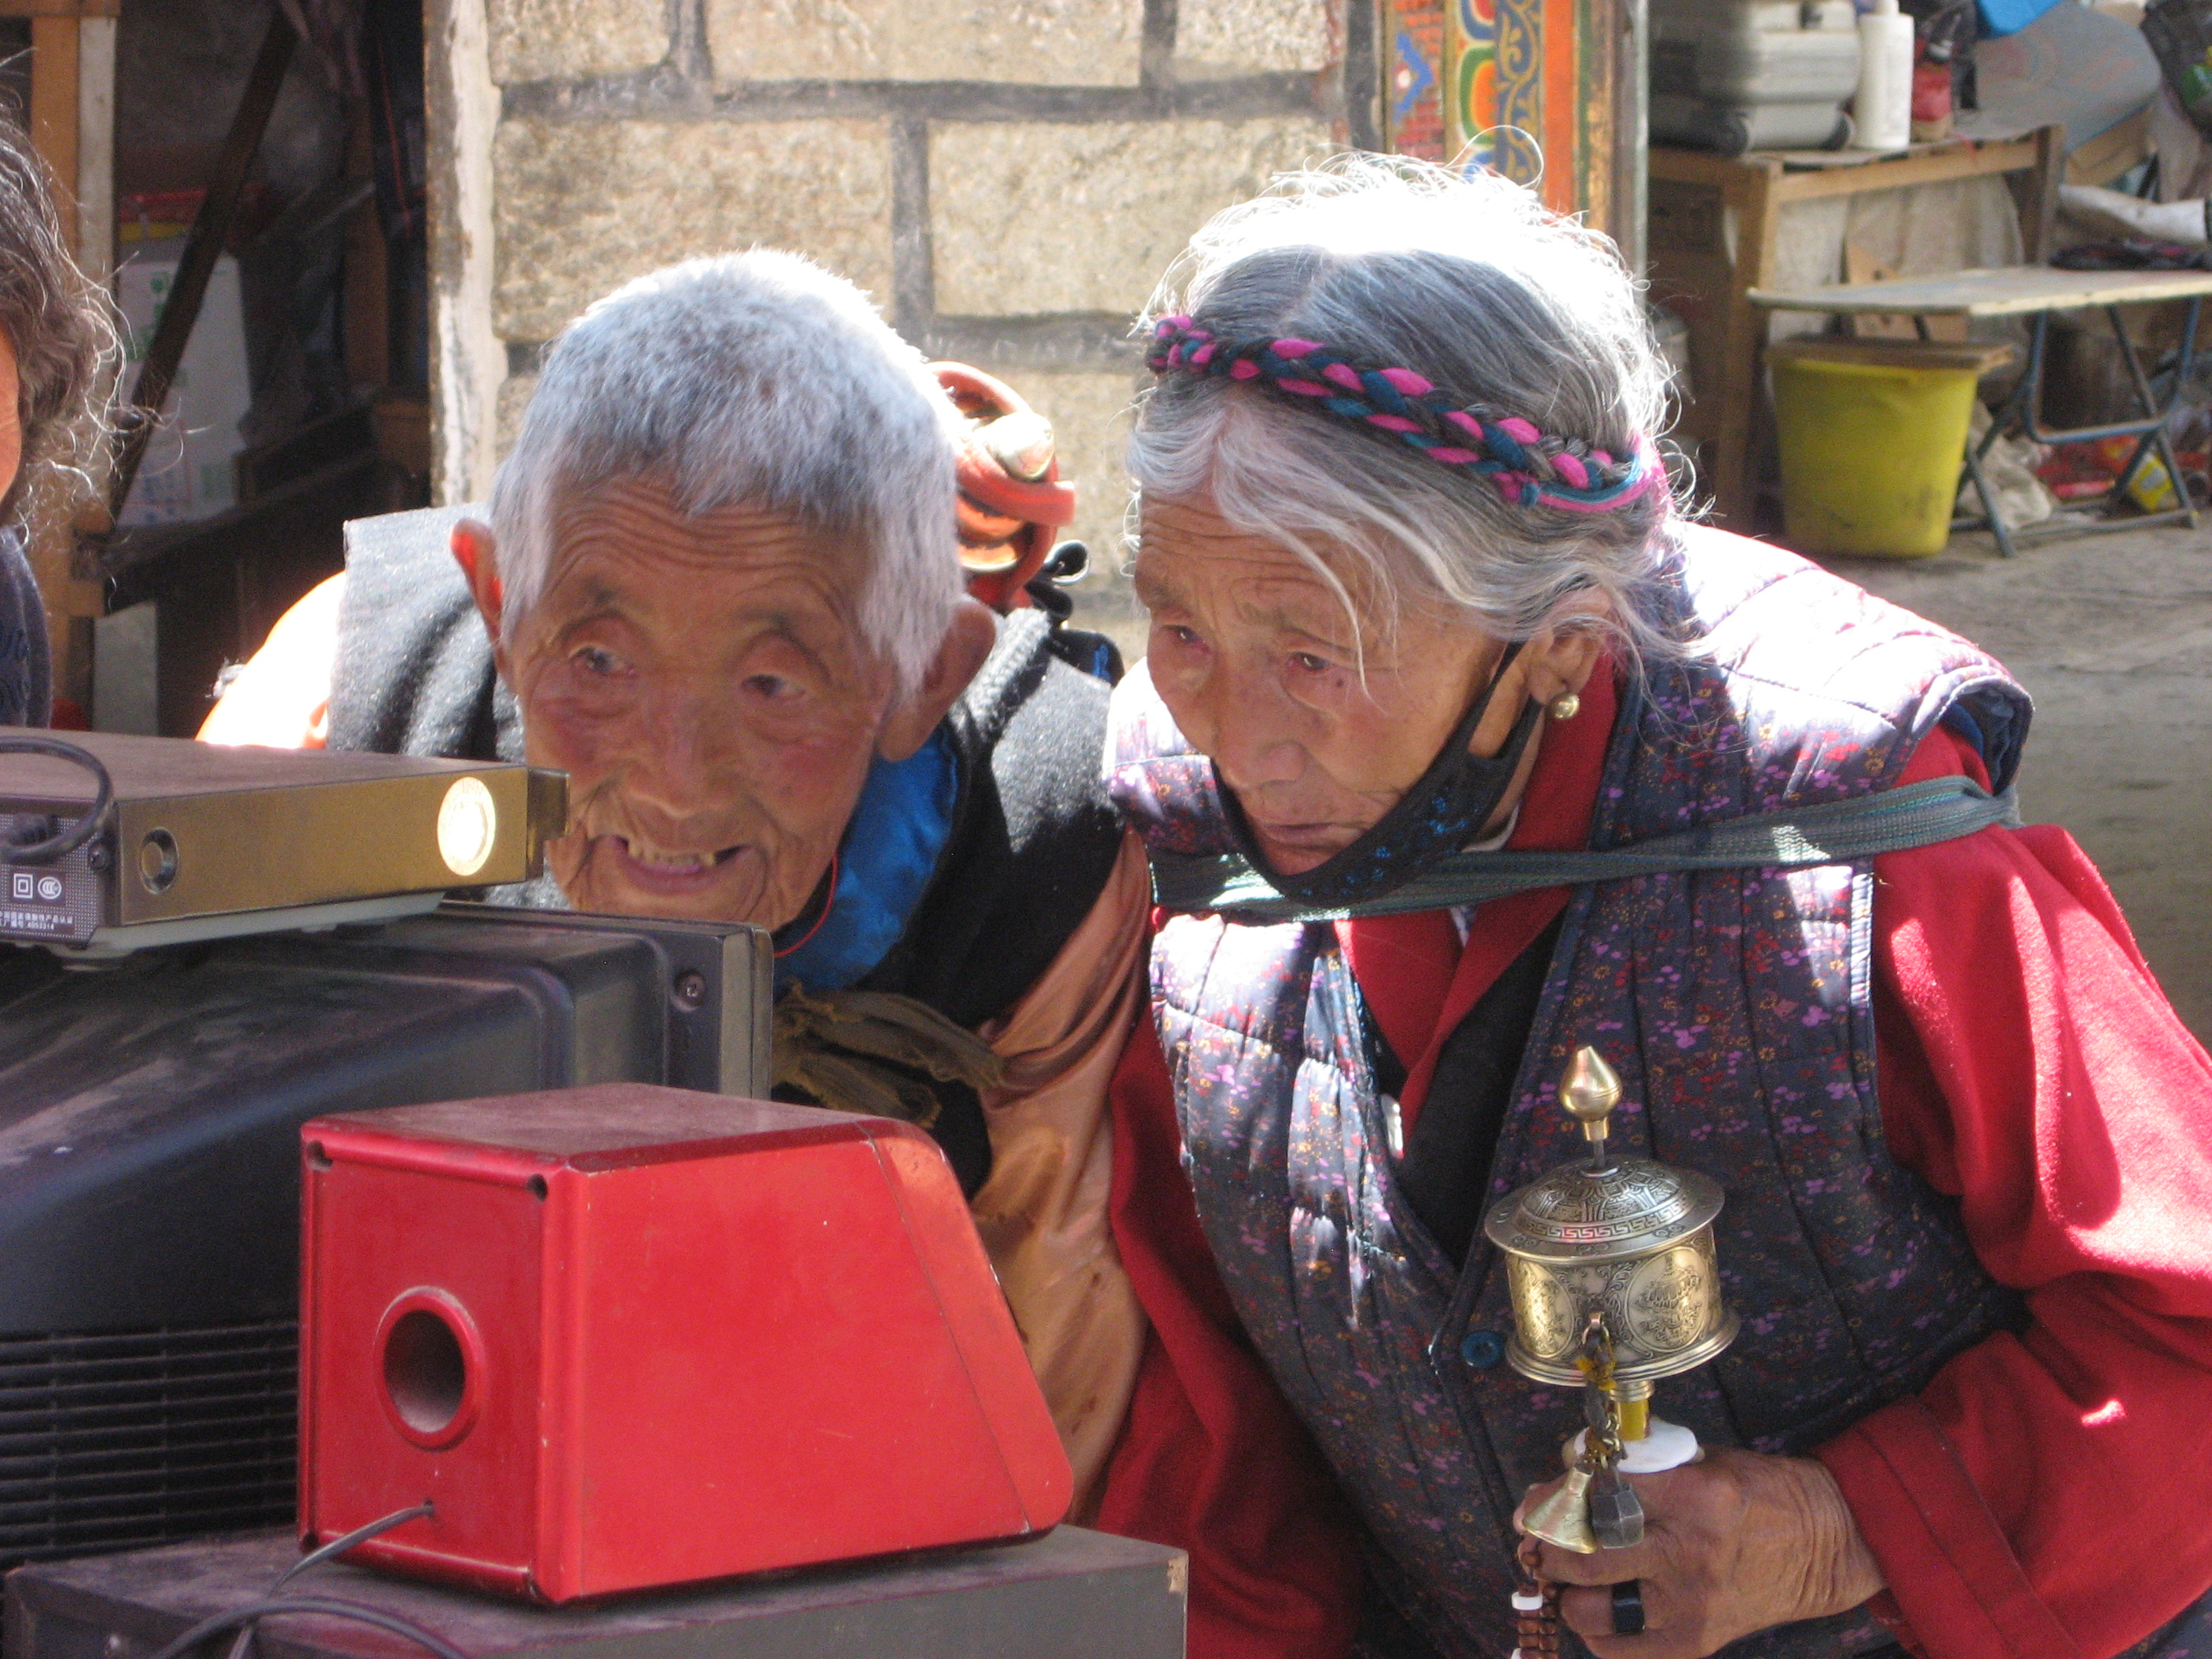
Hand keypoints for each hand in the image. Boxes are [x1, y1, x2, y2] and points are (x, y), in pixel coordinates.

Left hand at [1516, 1447, 1884, 1657]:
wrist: (1824, 1544)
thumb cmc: (1756, 1492)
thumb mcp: (1700, 1462)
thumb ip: (1639, 1470)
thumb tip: (1568, 1474)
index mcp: (1692, 1496)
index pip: (1597, 1494)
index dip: (1554, 1496)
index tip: (1534, 1501)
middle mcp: (1687, 1554)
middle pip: (1582, 1557)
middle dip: (1547, 1548)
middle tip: (1539, 1540)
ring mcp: (1689, 1605)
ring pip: (1589, 1610)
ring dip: (1567, 1592)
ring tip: (1568, 1576)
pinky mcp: (1694, 1643)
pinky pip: (1617, 1649)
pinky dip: (1597, 1631)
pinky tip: (1602, 1607)